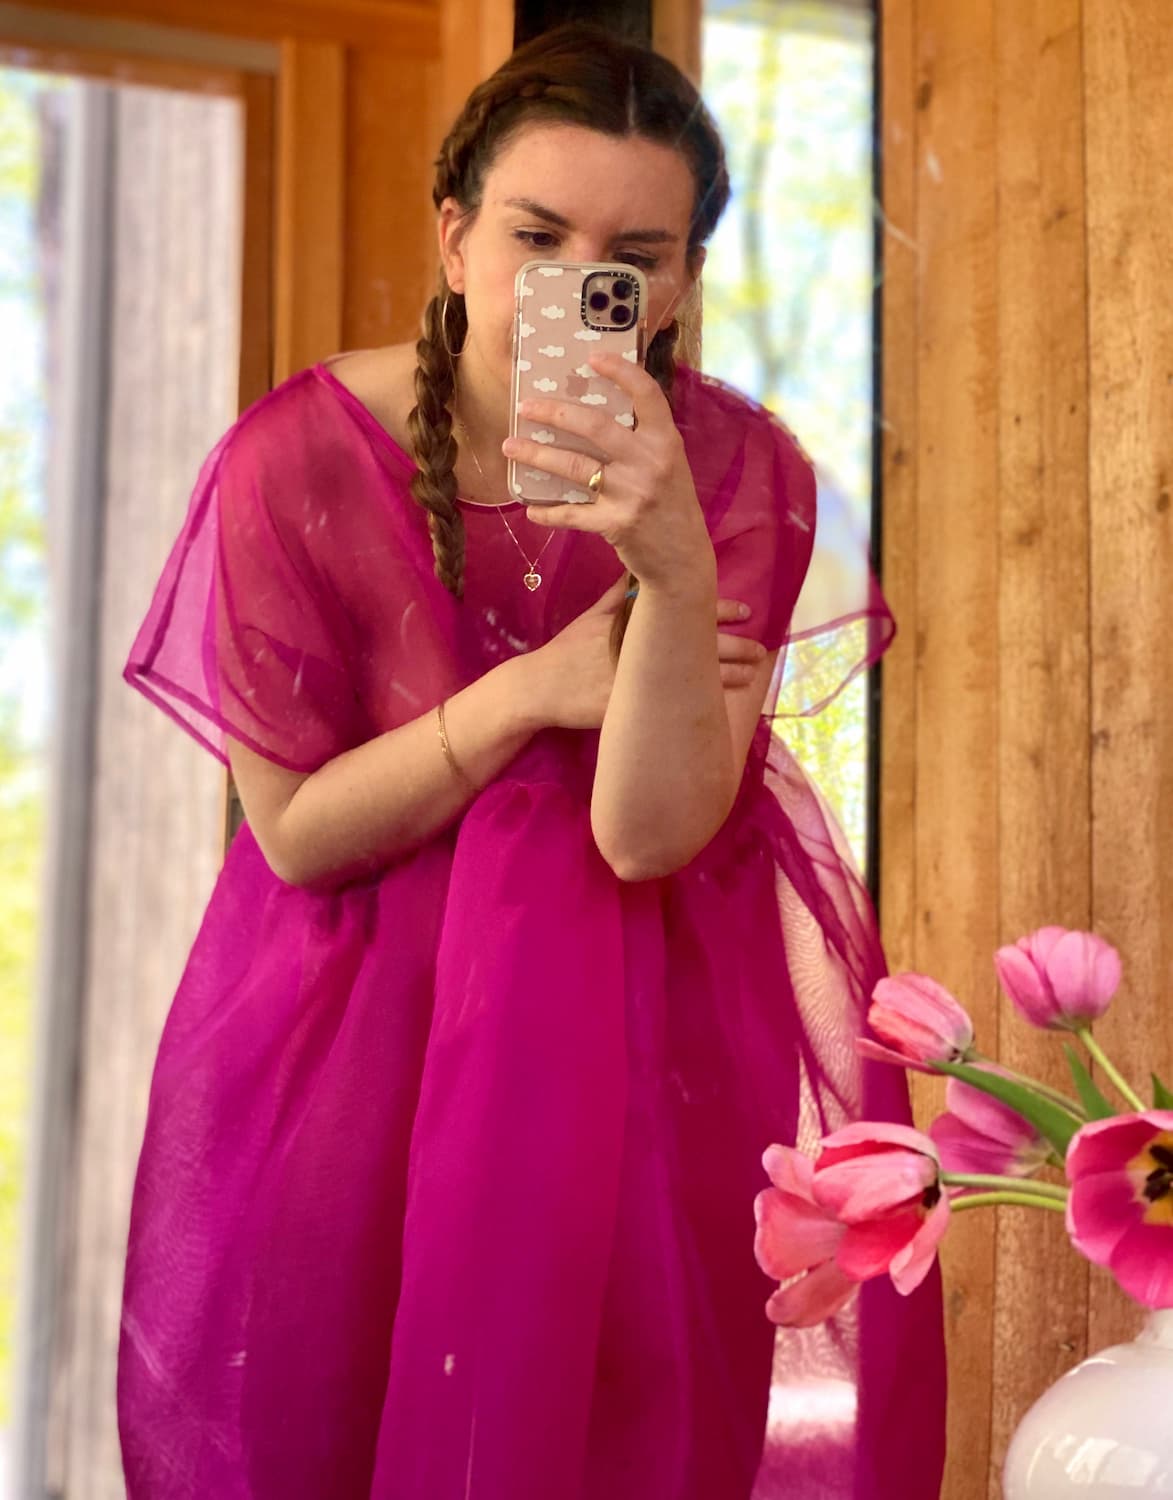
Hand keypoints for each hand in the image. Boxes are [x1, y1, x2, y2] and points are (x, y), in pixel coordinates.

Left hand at [500, 353, 715, 597]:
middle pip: (594, 426)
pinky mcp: (616, 524)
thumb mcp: (667, 464)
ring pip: (574, 466)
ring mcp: (631, 494)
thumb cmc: (670, 503)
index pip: (647, 394)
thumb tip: (591, 412)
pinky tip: (531, 510)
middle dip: (554, 412)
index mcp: (665, 441)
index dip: (621, 371)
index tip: (592, 358)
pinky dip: (548, 513)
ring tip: (510, 446)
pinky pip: (572, 514)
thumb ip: (641, 439)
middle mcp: (649, 463)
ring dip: (537, 455)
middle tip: (525, 406)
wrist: (682, 557)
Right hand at [518, 576, 766, 731]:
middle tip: (761, 647)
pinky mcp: (632, 705)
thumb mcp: (591, 617)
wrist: (540, 688)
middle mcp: (641, 648)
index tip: (745, 610)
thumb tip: (638, 568)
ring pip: (692, 675)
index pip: (685, 611)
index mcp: (635, 622)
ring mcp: (638, 678)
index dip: (718, 610)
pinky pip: (674, 705)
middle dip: (734, 646)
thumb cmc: (567, 651)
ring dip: (728, 675)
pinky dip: (700, 704)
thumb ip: (619, 596)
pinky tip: (723, 705)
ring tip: (754, 673)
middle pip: (697, 645)